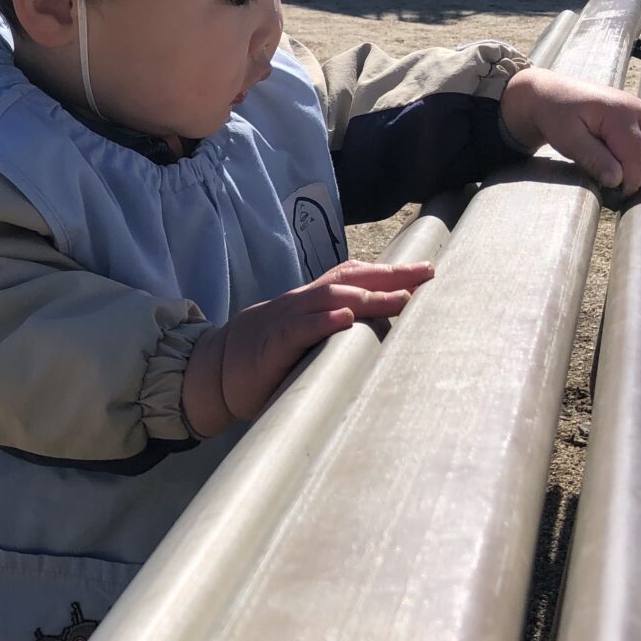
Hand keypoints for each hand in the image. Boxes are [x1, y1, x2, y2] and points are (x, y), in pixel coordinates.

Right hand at [183, 259, 435, 436]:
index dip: (388, 270)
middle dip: (390, 276)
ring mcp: (285, 319)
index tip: (425, 270)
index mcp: (310, 301)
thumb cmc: (264, 358)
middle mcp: (301, 302)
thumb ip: (331, 333)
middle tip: (427, 274)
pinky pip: (298, 327)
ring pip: (329, 298)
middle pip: (349, 279)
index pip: (352, 275)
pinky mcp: (271, 343)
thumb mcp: (301, 339)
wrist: (213, 370)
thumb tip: (378, 335)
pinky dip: (322, 321)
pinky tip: (345, 319)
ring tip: (401, 298)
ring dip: (367, 296)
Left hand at [500, 67, 640, 197]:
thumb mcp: (568, 140)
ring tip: (616, 175)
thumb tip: (618, 180)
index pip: (636, 154)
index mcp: (620, 112)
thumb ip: (593, 159)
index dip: (631, 179)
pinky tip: (618, 163)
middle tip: (619, 189)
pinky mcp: (640, 117)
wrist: (552, 94)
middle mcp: (638, 109)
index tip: (618, 196)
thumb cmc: (557, 116)